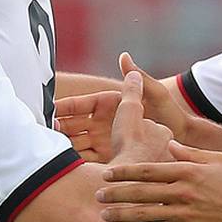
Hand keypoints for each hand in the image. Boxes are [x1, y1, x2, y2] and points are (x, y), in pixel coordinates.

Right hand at [56, 53, 190, 161]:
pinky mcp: (106, 159)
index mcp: (110, 105)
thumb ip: (136, 79)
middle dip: (59, 128)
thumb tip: (124, 57)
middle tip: (44, 132)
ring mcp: (103, 142)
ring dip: (62, 145)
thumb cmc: (168, 116)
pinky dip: (73, 160)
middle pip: (74, 125)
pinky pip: (85, 159)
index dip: (66, 108)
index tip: (51, 111)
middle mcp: (103, 123)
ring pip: (76, 142)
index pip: (81, 105)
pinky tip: (63, 165)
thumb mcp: (152, 95)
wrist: (178, 143)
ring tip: (49, 149)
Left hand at [98, 140, 221, 221]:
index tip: (107, 173)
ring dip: (122, 215)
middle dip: (115, 193)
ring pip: (145, 214)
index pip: (147, 170)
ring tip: (105, 215)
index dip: (124, 173)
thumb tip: (169, 145)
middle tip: (96, 193)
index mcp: (186, 171)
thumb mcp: (217, 159)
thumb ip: (190, 153)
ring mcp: (184, 213)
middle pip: (140, 192)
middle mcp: (181, 191)